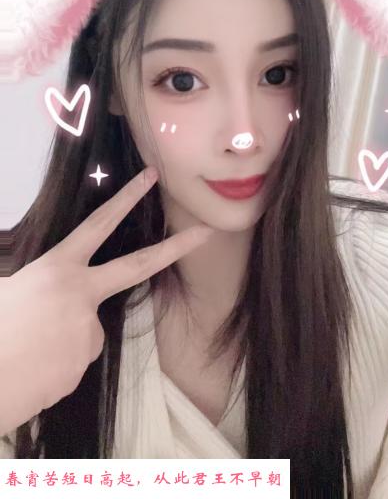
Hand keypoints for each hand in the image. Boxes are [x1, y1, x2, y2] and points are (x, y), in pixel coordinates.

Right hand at [0, 167, 214, 435]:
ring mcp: (87, 331)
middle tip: (207, 232)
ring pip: (83, 331)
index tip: (151, 176)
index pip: (98, 225)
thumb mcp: (6, 289)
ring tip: (26, 350)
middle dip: (176, 246)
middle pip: (137, 265)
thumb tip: (41, 295)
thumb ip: (33, 284)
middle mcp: (82, 295)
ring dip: (60, 340)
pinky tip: (32, 370)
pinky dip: (53, 366)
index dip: (126, 198)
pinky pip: (72, 361)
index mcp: (58, 268)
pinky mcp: (83, 365)